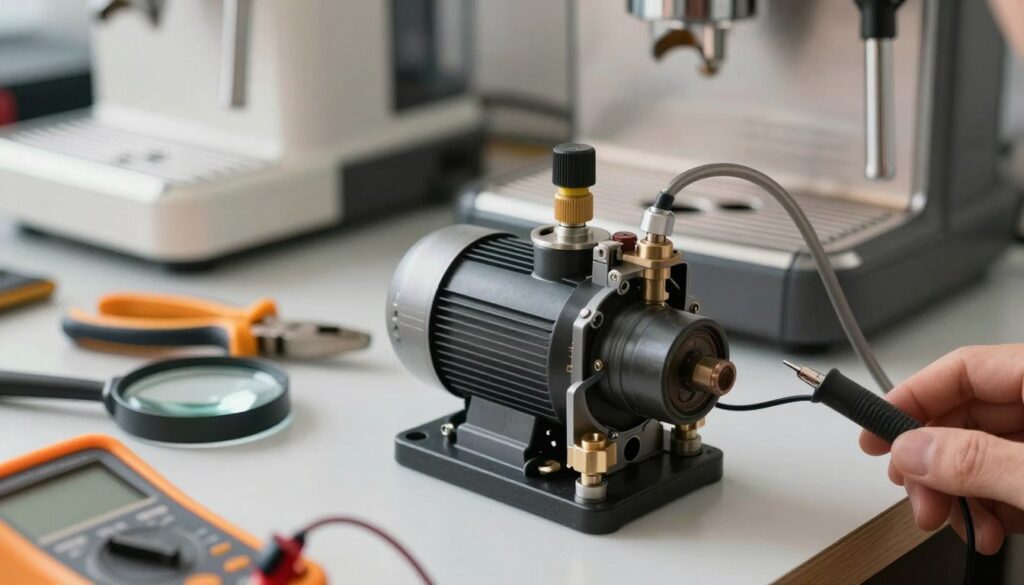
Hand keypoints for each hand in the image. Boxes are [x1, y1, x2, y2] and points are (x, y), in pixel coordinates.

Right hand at [859, 344, 1023, 553]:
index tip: (875, 434)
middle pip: (966, 417)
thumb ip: (977, 460)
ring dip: (958, 495)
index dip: (912, 399)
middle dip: (934, 464)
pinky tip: (990, 528)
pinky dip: (989, 508)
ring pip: (980, 455)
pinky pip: (1005, 481)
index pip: (962, 369)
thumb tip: (911, 452)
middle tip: (918, 497)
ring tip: (960, 524)